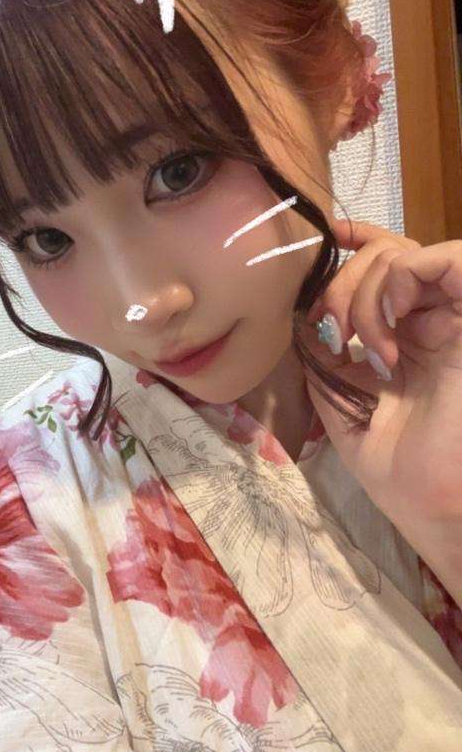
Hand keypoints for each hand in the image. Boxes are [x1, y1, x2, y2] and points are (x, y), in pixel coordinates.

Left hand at [301, 218, 461, 590]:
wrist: (440, 509)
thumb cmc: (405, 475)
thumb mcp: (347, 413)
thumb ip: (328, 367)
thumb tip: (305, 326)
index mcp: (412, 340)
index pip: (389, 269)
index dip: (357, 243)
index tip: (326, 241)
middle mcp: (435, 323)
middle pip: (385, 255)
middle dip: (342, 283)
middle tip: (336, 333)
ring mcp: (455, 319)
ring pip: (405, 254)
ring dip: (367, 288)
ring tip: (364, 342)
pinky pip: (445, 259)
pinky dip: (402, 277)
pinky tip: (389, 323)